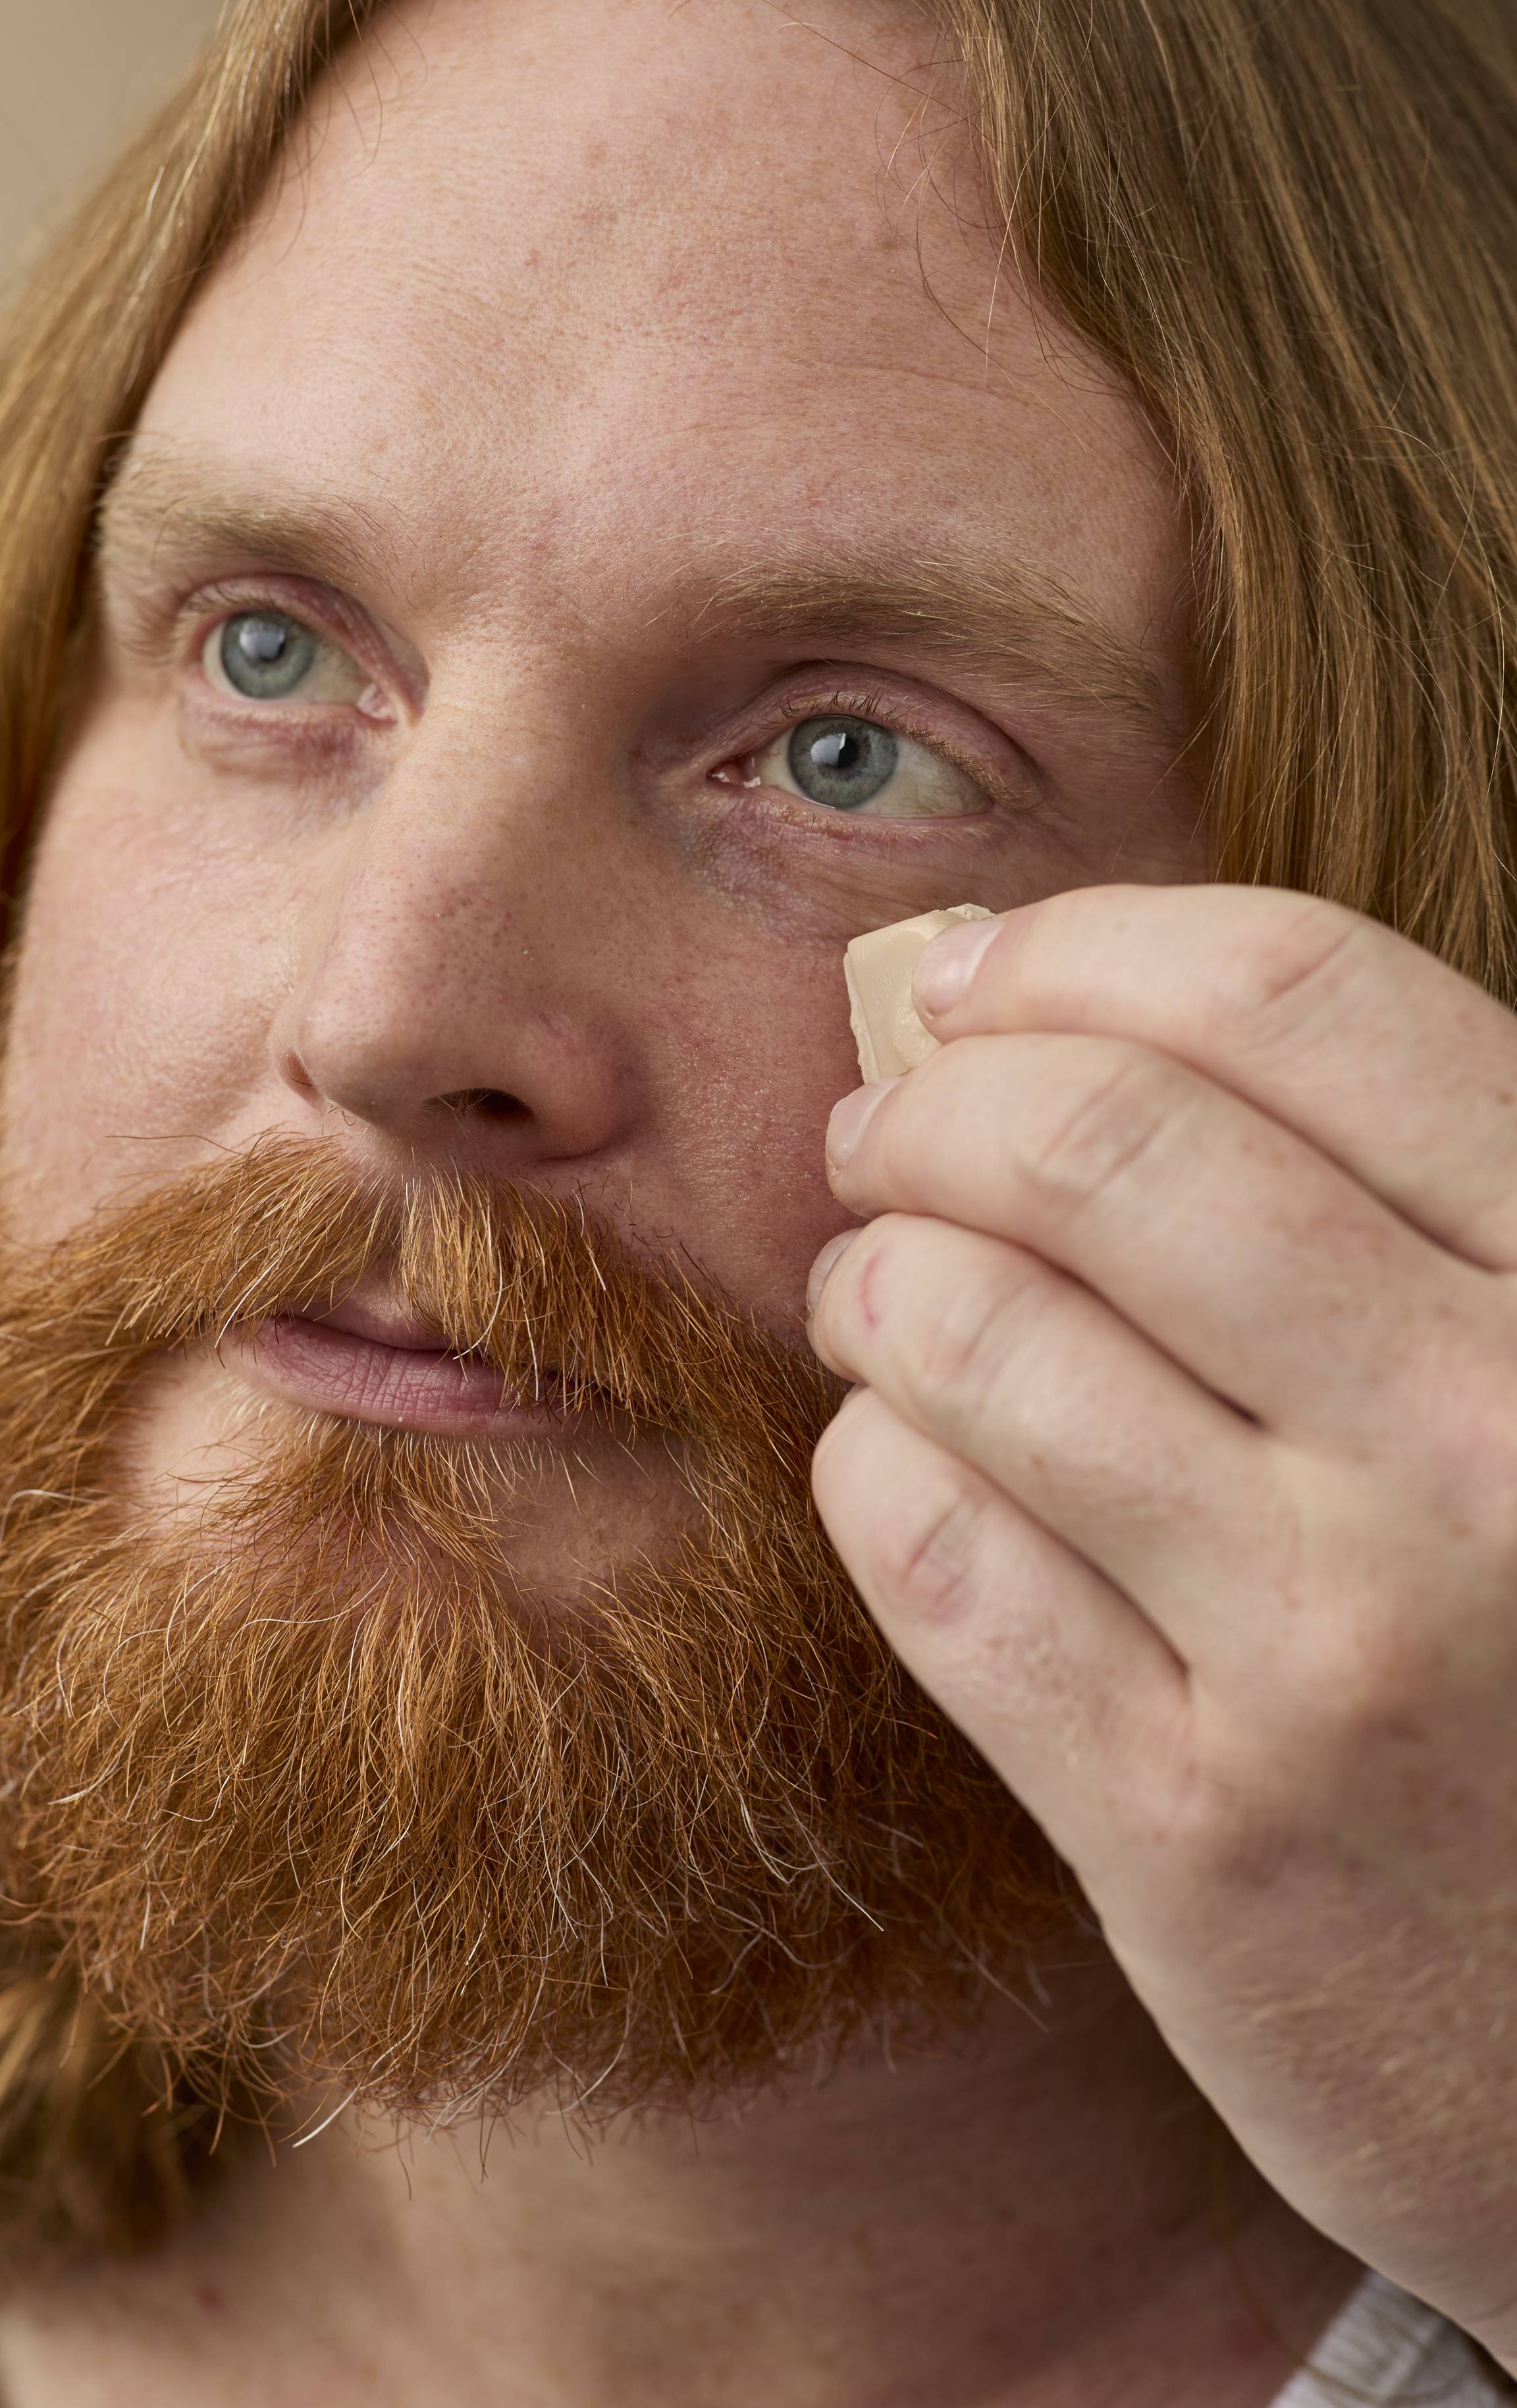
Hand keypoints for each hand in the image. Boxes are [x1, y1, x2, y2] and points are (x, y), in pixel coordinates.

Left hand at [806, 884, 1516, 2358]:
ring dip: (877, 1279)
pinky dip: (877, 1460)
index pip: (1292, 995)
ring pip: (977, 1333)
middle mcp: (1493, 1444)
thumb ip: (1384, 1195)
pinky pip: (928, 1548)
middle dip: (934, 1104)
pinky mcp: (1199, 1833)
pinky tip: (912, 1458)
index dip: (1084, 948)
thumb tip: (1035, 994)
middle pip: (1098, 1144)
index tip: (977, 977)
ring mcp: (1342, 1646)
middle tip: (885, 1135)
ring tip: (882, 1296)